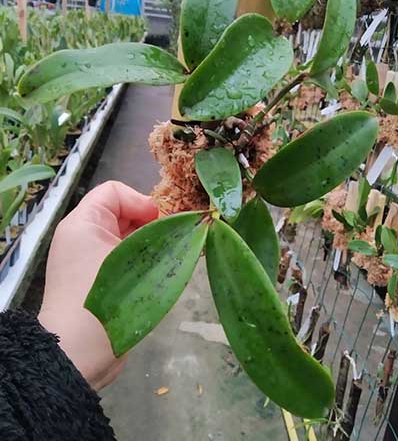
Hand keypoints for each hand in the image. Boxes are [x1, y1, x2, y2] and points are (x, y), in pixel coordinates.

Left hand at [39, 181, 157, 389]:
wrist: (80, 350)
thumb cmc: (105, 293)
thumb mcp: (130, 254)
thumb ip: (157, 234)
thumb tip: (174, 227)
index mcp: (83, 223)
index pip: (114, 192)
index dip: (140, 200)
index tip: (158, 221)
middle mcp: (83, 237)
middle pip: (121, 213)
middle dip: (149, 223)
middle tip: (170, 240)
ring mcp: (89, 261)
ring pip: (125, 238)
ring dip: (148, 244)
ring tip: (169, 257)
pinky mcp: (98, 282)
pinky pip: (123, 260)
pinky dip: (141, 262)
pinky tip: (159, 273)